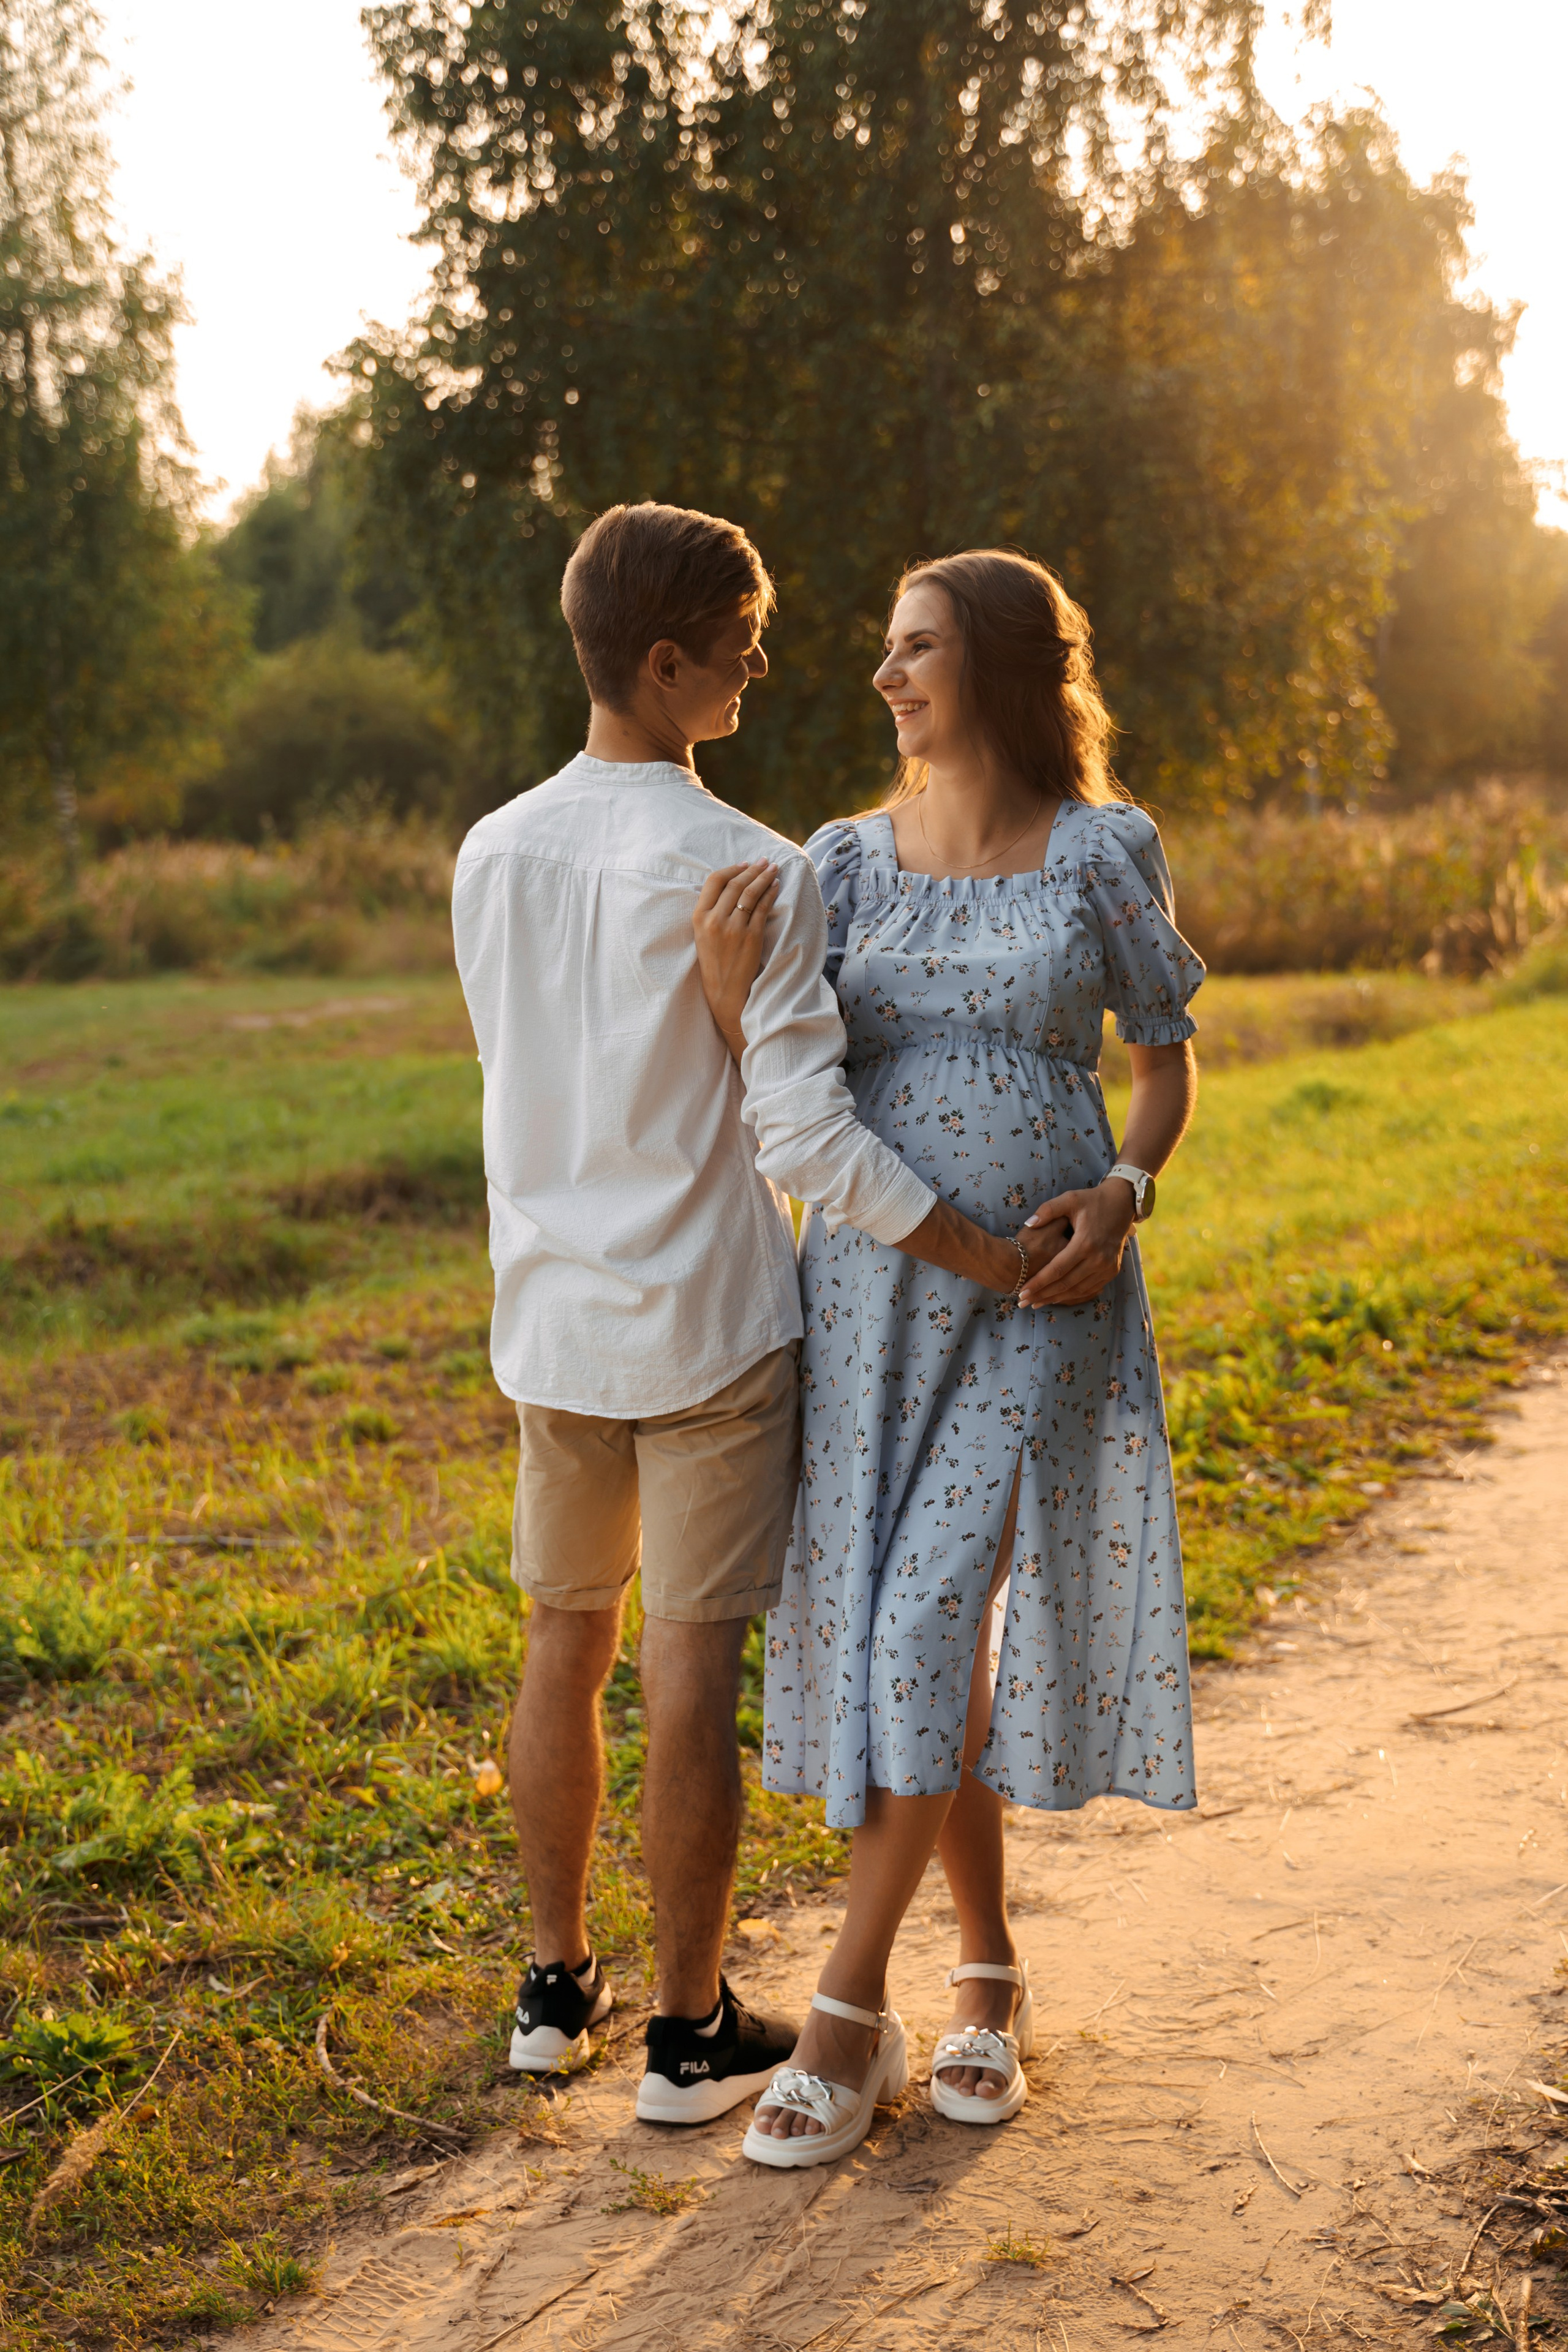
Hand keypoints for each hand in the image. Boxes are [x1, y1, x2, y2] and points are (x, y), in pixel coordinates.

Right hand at [694, 858, 778, 1062]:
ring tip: (773, 869)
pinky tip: (776, 886)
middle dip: (752, 869)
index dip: (731, 869)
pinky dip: (771, 894)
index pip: (714, 881)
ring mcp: (733, 928)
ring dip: (764, 877)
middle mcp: (714, 920)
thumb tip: (731, 885)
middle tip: (764, 861)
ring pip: (750, 893)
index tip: (744, 864)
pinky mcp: (751, 936)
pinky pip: (762, 908)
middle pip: (735, 884)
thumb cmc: (714, 962)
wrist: (724, 992)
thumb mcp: (703, 935)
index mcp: (699, 917)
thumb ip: (712, 911)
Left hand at [1017, 1179, 1136, 1305]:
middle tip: (1023, 1302)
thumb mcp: (1070, 1199)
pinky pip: (1090, 1289)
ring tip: (1036, 1303)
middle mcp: (1098, 1259)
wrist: (1122, 1204)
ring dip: (1056, 1298)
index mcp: (1085, 1243)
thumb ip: (1047, 1210)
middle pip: (1065, 1284)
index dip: (1038, 1283)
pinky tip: (1057, 1298)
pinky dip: (1072, 1295)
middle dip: (1043, 1295)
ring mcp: (1107, 1267)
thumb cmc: (1092, 1200)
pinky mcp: (1112, 1270)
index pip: (1056, 1269)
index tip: (1022, 1292)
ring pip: (1078, 1290)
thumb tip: (1029, 1223)